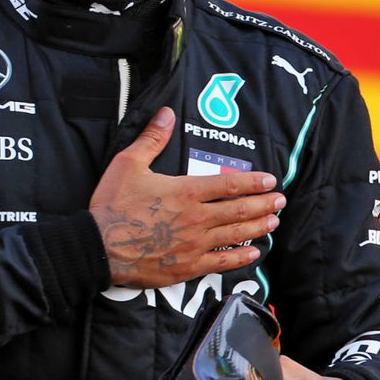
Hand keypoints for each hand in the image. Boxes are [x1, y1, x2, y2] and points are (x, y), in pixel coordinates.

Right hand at [90, 107, 283, 288]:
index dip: (253, 182)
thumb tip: (167, 113)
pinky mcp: (187, 267)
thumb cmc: (112, 204)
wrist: (99, 247)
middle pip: (239, 210)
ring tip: (273, 223)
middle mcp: (197, 218)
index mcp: (186, 191)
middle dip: (263, 205)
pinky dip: (240, 258)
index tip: (271, 181)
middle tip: (280, 202)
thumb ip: (152, 139)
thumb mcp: (128, 164)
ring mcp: (195, 244)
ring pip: (235, 236)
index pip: (229, 184)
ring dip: (257, 228)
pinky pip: (221, 263)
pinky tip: (254, 254)